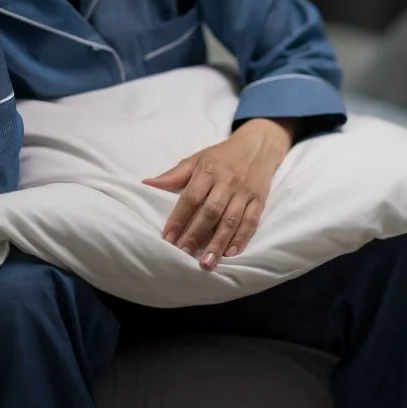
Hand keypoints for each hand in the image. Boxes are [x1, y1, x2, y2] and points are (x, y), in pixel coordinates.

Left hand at [143, 118, 295, 270]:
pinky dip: (242, 238)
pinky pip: (252, 221)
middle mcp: (227, 182)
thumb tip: (147, 183)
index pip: (191, 198)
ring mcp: (244, 192)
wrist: (258, 144)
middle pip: (210, 211)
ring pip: (231, 220)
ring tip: (207, 262)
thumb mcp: (197, 159)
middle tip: (183, 254)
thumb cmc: (222, 155)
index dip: (178, 219)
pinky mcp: (259, 200)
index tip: (167, 239)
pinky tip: (231, 253)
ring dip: (218, 242)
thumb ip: (174, 174)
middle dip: (196, 235)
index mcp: (208, 171)